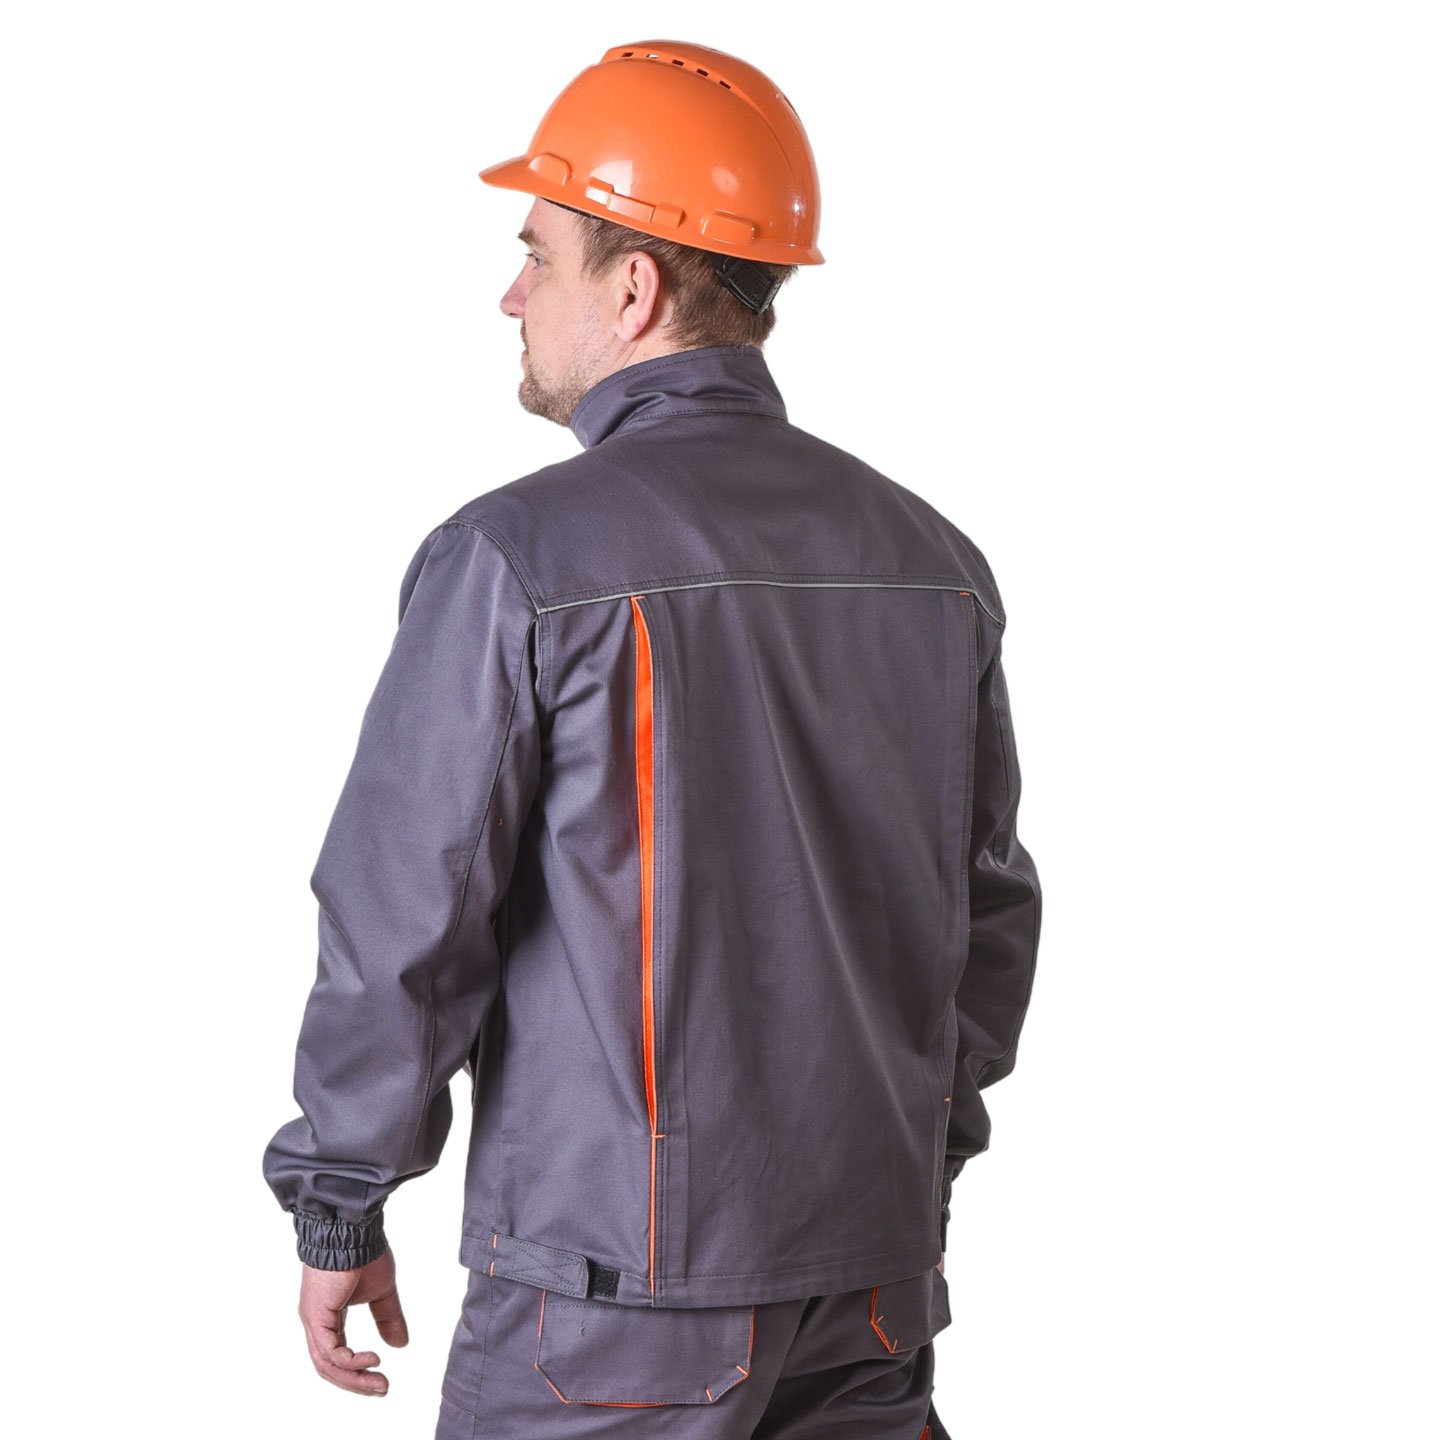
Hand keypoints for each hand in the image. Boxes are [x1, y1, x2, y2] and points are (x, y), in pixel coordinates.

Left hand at [297, 1245, 409, 1396]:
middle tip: (383, 1389)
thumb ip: (388, 1318)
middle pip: (329, 1367)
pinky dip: (349, 1362)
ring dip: (354, 1379)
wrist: (354, 1231)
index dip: (357, 1372)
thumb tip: (400, 1345)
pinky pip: (329, 1351)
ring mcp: (313, 1320)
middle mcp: (316, 1322)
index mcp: (329, 1316)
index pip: (337, 1356)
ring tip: (380, 1383)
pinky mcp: (316, 1315)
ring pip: (327, 1365)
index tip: (381, 1381)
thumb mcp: (382, 1293)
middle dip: (357, 1383)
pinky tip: (371, 1360)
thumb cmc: (364, 1254)